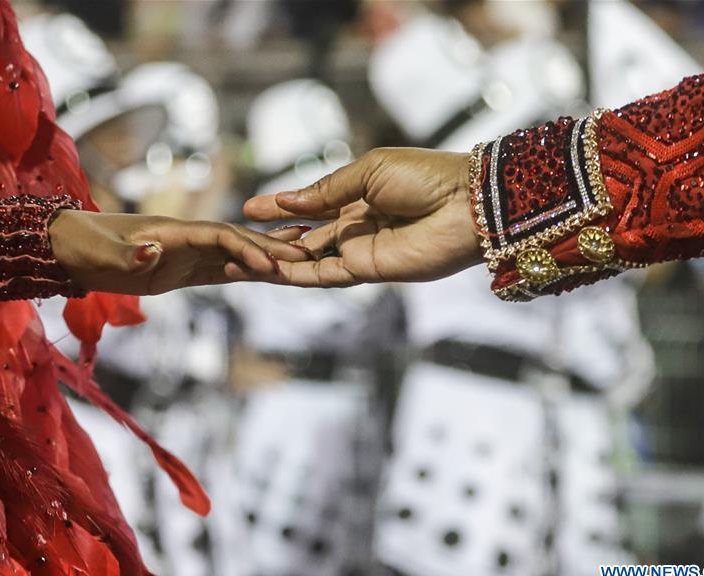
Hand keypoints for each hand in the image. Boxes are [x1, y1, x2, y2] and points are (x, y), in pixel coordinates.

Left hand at [48, 210, 309, 294]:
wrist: (65, 246)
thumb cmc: (80, 245)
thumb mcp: (97, 253)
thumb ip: (125, 255)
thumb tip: (151, 254)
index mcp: (171, 230)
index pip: (219, 236)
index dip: (246, 249)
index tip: (271, 268)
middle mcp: (185, 237)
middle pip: (237, 240)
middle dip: (271, 249)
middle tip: (310, 256)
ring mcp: (185, 252)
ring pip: (235, 254)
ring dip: (267, 256)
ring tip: (304, 257)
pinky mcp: (180, 269)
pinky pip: (220, 270)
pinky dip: (246, 271)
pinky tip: (269, 274)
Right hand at [242, 148, 482, 286]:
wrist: (467, 204)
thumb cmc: (425, 177)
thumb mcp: (368, 171)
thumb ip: (327, 191)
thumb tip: (287, 200)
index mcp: (359, 194)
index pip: (311, 204)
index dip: (281, 206)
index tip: (249, 206)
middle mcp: (356, 224)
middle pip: (306, 233)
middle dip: (272, 234)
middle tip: (237, 232)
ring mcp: (361, 249)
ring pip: (311, 258)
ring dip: (279, 257)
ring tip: (243, 255)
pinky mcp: (368, 271)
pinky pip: (326, 275)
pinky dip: (299, 274)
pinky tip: (272, 269)